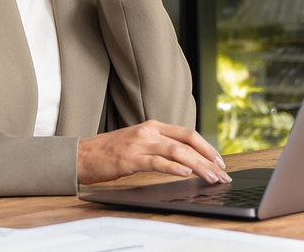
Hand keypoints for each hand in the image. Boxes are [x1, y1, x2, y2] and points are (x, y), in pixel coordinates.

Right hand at [76, 120, 230, 184]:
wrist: (81, 155)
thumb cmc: (109, 152)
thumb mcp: (138, 142)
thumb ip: (159, 146)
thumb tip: (185, 160)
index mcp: (153, 126)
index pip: (188, 133)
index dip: (207, 147)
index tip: (220, 162)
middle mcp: (149, 131)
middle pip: (187, 141)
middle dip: (209, 158)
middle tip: (222, 174)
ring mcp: (139, 144)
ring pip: (177, 152)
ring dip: (198, 165)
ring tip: (211, 177)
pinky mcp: (130, 159)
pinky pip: (157, 162)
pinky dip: (174, 168)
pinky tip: (186, 174)